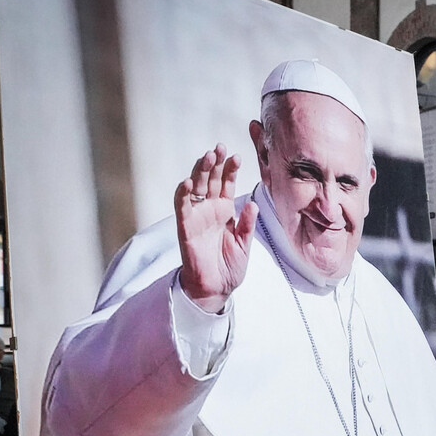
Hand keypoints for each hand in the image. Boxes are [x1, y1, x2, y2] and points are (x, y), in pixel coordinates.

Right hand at [175, 144, 258, 313]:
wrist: (216, 288)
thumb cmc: (229, 265)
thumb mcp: (244, 243)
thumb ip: (247, 224)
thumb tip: (252, 204)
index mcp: (224, 210)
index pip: (226, 184)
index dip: (230, 169)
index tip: (237, 155)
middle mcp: (209, 210)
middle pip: (209, 180)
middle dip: (214, 163)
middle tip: (219, 147)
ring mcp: (196, 217)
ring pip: (195, 188)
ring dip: (199, 172)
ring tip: (206, 156)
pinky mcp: (185, 228)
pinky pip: (182, 208)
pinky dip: (182, 194)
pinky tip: (187, 181)